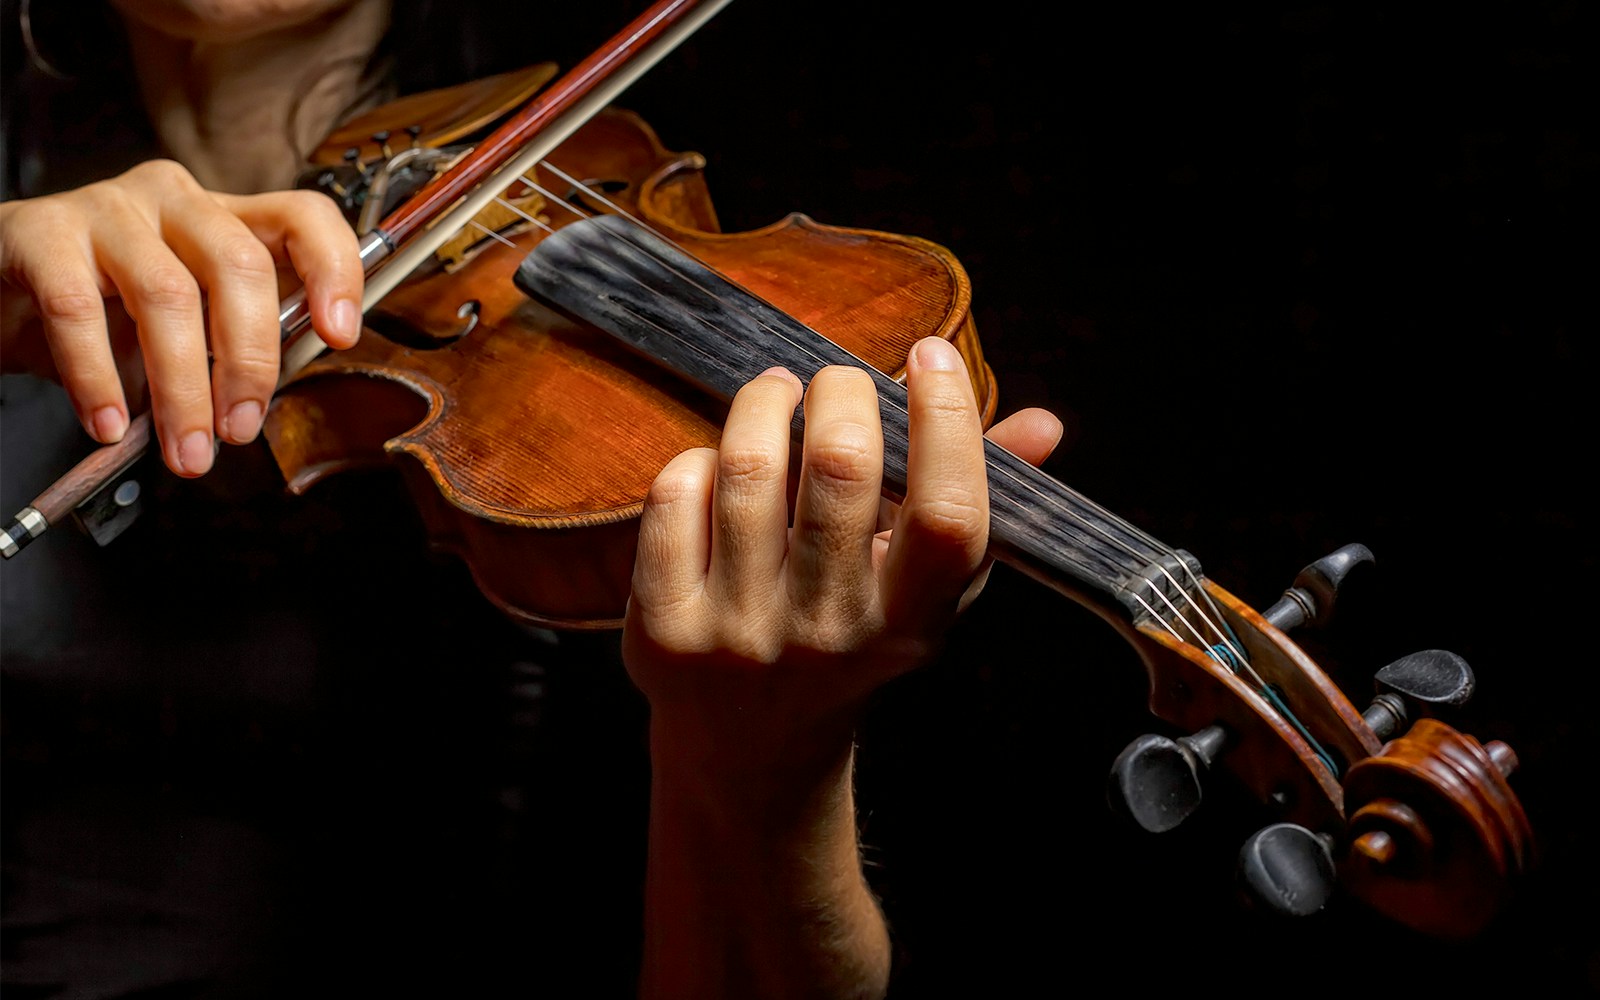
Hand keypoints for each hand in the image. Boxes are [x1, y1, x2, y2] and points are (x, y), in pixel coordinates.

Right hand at [0, 159, 362, 476]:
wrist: (0, 292)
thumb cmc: (105, 311)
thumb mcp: (186, 328)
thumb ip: (233, 345)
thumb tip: (264, 399)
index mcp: (226, 218)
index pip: (303, 218)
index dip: (333, 270)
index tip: (340, 335)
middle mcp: (176, 201)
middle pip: (240, 264)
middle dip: (248, 360)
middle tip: (239, 429)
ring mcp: (108, 208)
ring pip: (166, 294)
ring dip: (181, 386)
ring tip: (184, 448)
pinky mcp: (41, 233)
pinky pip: (80, 309)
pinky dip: (98, 377)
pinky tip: (108, 422)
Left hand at [622, 336, 1062, 792]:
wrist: (751, 746)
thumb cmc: (852, 639)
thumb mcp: (925, 590)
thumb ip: (980, 501)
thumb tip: (1045, 424)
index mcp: (912, 621)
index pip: (948, 514)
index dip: (947, 420)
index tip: (930, 357)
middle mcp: (830, 634)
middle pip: (843, 470)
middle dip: (842, 391)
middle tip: (839, 379)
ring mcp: (742, 634)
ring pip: (749, 471)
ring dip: (766, 403)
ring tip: (778, 391)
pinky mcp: (665, 627)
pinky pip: (677, 498)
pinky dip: (700, 458)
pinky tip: (718, 462)